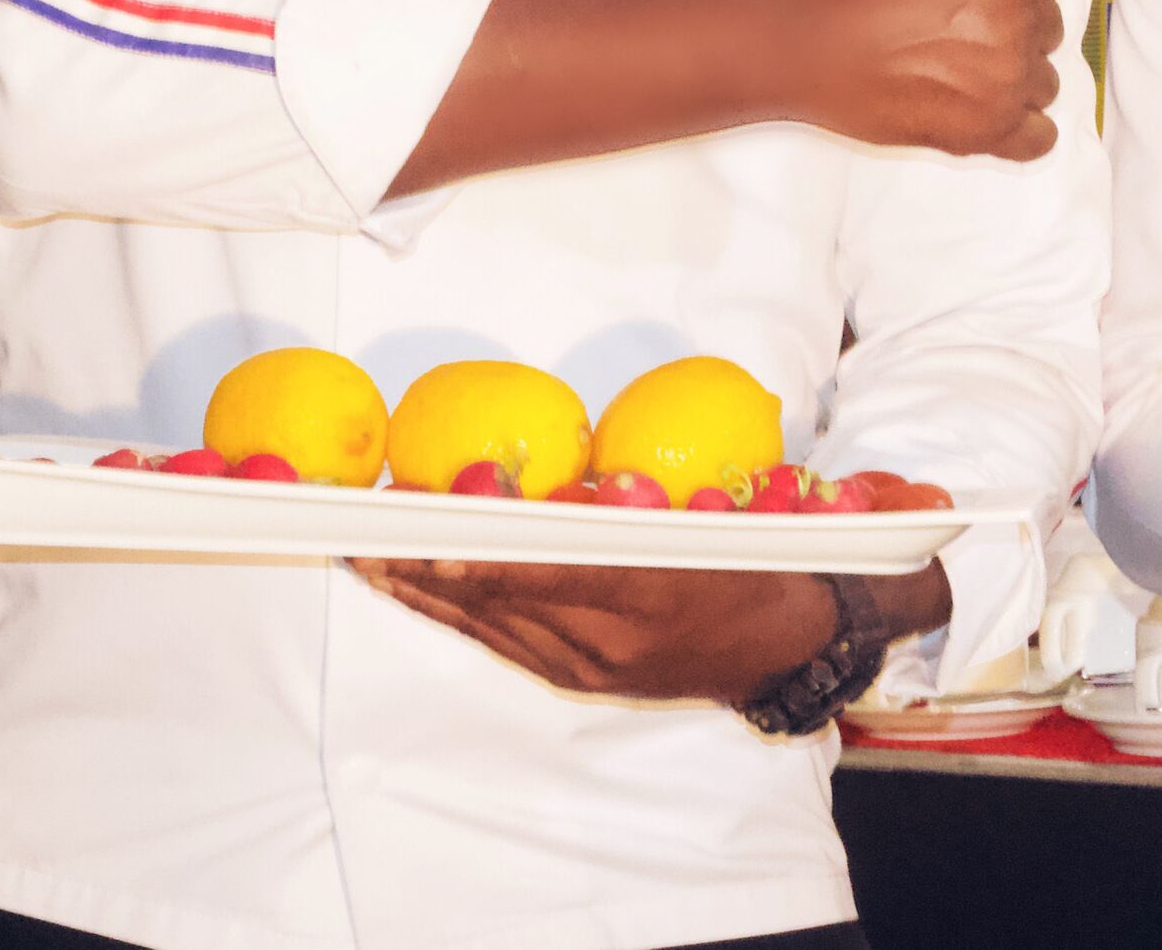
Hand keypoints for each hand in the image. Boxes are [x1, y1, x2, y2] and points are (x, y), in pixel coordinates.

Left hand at [350, 558, 941, 704]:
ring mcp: (594, 662)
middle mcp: (615, 637)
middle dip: (430, 565)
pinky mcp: (583, 672)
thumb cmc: (772, 562)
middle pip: (506, 599)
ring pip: (493, 623)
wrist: (798, 645)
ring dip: (427, 589)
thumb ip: (704, 502)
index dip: (489, 557)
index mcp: (657, 591)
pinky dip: (456, 609)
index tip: (432, 535)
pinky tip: (417, 583)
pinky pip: (505, 639)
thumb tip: (643, 488)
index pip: (558, 572)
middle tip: (363, 531)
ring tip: (365, 553)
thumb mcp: (747, 519)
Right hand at [767, 0, 1062, 161]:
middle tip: (938, 18)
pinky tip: (974, 104)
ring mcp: (1007, 82)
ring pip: (1042, 76)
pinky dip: (1017, 127)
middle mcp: (1022, 19)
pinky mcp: (986, 134)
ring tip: (947, 59)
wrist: (796, 36)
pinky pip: (1037, 137)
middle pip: (1042, 21)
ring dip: (1009, 70)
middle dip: (1002, 19)